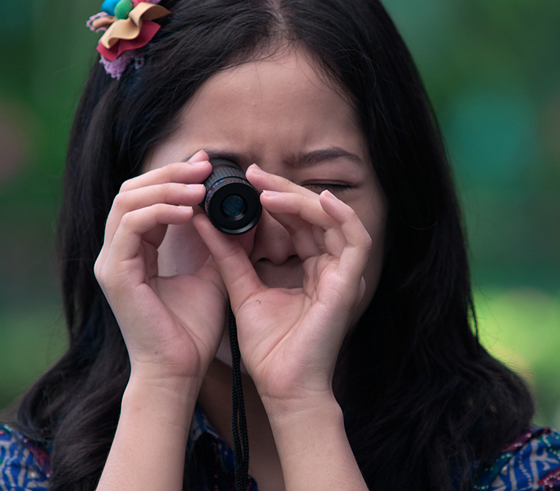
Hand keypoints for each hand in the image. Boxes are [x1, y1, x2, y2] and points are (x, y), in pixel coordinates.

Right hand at [94, 150, 226, 382]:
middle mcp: (117, 253)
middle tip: (204, 167)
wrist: (180, 372)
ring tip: (200, 188)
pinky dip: (161, 212)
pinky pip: (132, 226)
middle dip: (169, 174)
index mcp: (134, 252)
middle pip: (131, 191)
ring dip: (166, 188)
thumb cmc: (192, 332)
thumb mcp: (212, 275)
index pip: (145, 198)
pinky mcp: (116, 274)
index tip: (207, 166)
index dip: (173, 176)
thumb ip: (217, 243)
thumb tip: (240, 211)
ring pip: (128, 202)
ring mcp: (111, 263)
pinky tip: (190, 212)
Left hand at [193, 164, 371, 407]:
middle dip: (283, 191)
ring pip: (332, 219)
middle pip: (313, 215)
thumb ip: (229, 256)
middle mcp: (329, 268)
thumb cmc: (268, 349)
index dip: (273, 198)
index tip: (244, 181)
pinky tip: (317, 200)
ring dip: (302, 200)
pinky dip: (340, 216)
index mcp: (309, 269)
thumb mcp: (243, 289)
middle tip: (253, 173)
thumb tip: (203, 220)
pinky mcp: (349, 283)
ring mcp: (342, 274)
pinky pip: (356, 239)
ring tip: (269, 188)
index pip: (295, 222)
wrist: (281, 387)